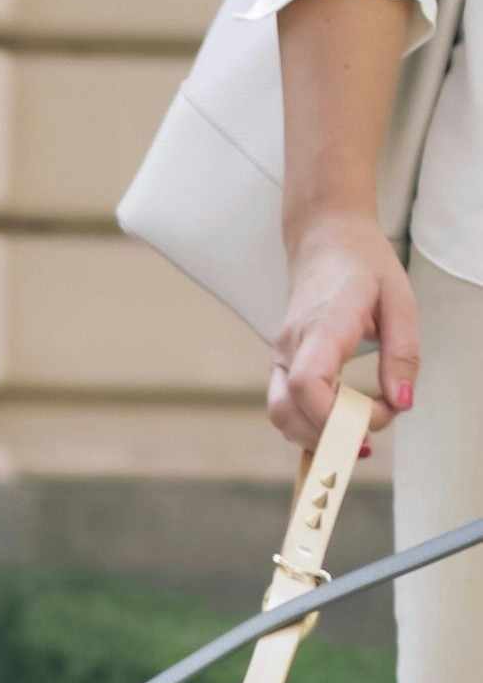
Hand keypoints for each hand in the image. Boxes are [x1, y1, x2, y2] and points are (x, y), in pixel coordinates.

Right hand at [270, 206, 414, 449]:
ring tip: (357, 436)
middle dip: (327, 437)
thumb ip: (402, 355)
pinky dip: (310, 426)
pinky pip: (286, 407)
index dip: (333, 415)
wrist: (326, 242)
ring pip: (281, 415)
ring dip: (316, 437)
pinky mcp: (282, 366)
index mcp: (323, 326)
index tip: (374, 418)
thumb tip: (402, 403)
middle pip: (287, 411)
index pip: (307, 383)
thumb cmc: (363, 267)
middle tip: (369, 441)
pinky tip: (340, 426)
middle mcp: (291, 347)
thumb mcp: (400, 303)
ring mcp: (280, 358)